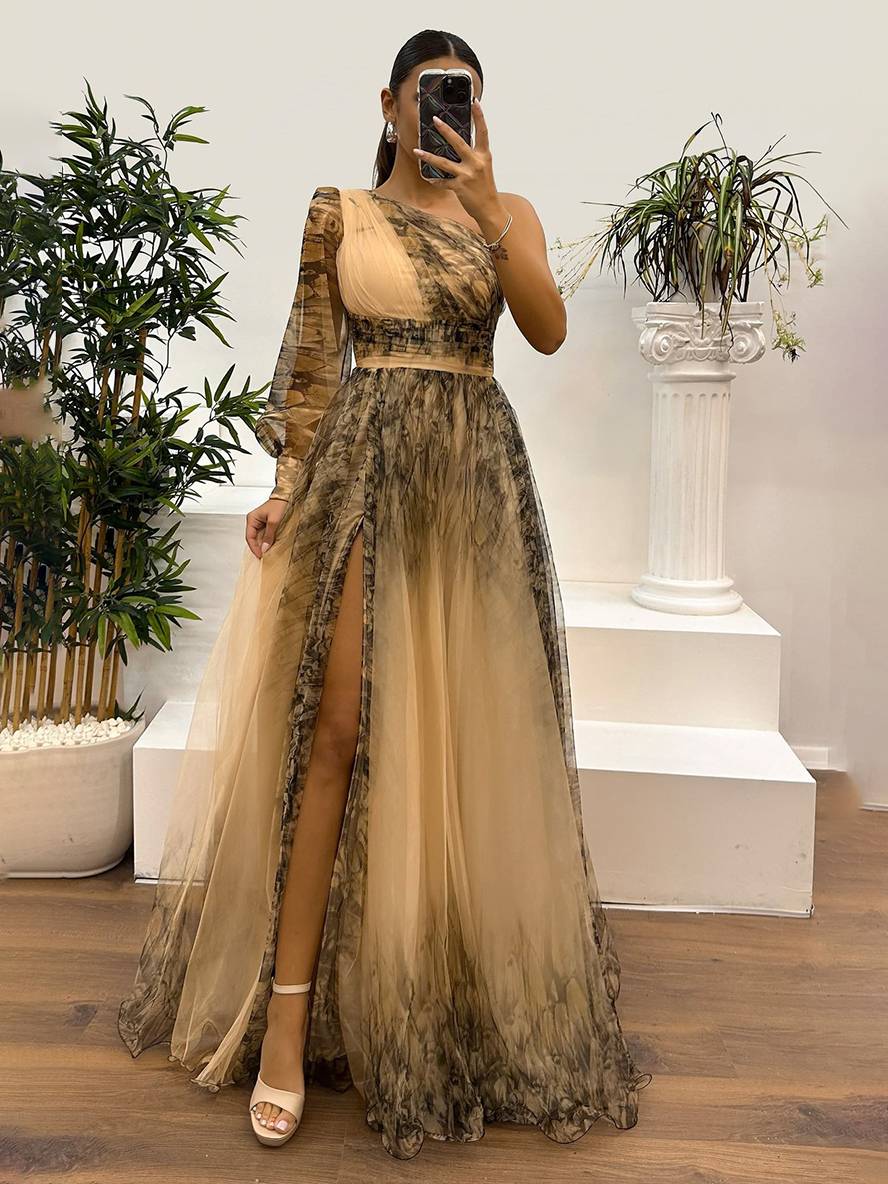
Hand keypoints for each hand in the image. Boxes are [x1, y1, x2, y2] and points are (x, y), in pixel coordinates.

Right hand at [246, 497, 286, 558]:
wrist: (288, 497)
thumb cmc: (280, 504)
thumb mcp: (274, 521)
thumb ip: (268, 535)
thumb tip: (264, 548)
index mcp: (252, 518)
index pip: (249, 537)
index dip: (254, 548)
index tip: (260, 555)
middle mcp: (254, 521)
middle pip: (253, 539)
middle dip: (258, 548)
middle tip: (264, 557)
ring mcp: (260, 523)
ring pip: (259, 538)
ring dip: (263, 545)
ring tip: (268, 553)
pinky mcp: (266, 524)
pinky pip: (265, 535)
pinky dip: (267, 541)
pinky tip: (271, 546)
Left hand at [412, 97, 500, 226]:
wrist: (490, 209)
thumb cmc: (486, 188)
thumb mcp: (483, 167)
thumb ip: (473, 155)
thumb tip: (459, 144)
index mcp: (484, 155)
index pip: (483, 131)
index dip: (479, 115)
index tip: (474, 101)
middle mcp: (476, 163)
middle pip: (458, 142)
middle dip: (445, 130)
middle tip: (434, 119)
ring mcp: (467, 175)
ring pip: (444, 163)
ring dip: (428, 157)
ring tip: (417, 150)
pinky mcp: (460, 187)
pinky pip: (443, 182)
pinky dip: (435, 181)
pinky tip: (428, 178)